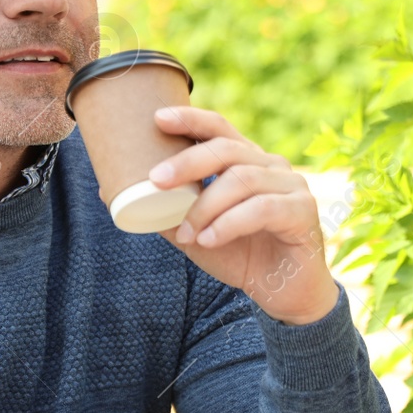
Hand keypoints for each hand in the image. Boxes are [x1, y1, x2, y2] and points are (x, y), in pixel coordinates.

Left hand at [149, 105, 339, 325]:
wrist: (284, 293)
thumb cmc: (240, 256)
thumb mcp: (193, 232)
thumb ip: (161, 212)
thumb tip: (110, 191)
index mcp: (247, 161)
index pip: (220, 129)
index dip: (191, 119)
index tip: (158, 118)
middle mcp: (272, 166)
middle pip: (228, 149)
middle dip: (188, 161)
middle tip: (157, 180)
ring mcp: (292, 186)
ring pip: (242, 180)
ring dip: (205, 207)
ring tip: (186, 233)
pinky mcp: (303, 211)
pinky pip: (263, 209)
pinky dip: (230, 223)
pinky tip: (210, 240)